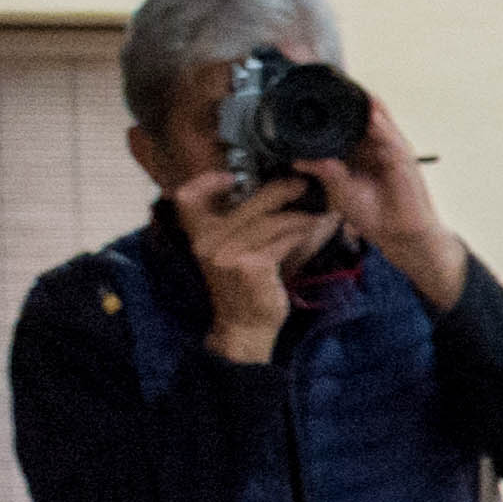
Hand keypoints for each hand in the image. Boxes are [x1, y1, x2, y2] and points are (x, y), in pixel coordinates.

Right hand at [172, 162, 334, 362]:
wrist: (243, 324)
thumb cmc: (242, 284)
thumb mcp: (228, 252)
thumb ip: (238, 224)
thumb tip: (268, 187)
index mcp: (198, 235)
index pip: (187, 199)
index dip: (204, 182)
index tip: (231, 177)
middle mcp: (207, 243)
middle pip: (246, 204)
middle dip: (278, 190)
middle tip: (300, 185)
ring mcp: (228, 255)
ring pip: (270, 222)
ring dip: (298, 214)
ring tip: (316, 210)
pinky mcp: (252, 267)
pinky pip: (282, 240)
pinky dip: (301, 232)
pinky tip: (313, 228)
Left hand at [308, 92, 466, 308]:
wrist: (398, 235)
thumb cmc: (375, 214)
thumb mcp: (339, 191)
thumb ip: (324, 171)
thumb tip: (297, 158)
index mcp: (361, 151)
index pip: (349, 121)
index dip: (337, 106)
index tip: (317, 91)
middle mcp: (377, 147)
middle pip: (366, 114)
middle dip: (352, 97)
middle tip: (332, 78)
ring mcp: (392, 152)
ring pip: (380, 121)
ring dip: (368, 104)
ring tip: (352, 87)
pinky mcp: (404, 162)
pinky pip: (392, 139)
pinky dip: (382, 126)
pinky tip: (371, 116)